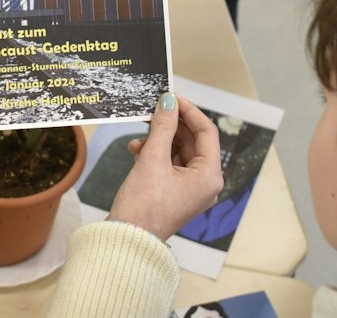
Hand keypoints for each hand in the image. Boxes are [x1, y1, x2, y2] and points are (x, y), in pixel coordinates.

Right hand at [106, 93, 224, 239]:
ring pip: (179, 151)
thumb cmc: (144, 204)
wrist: (127, 239)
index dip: (188, 111)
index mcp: (209, 176)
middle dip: (170, 125)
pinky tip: (136, 150)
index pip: (206, 132)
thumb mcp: (153, 159)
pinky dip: (155, 154)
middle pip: (192, 141)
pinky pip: (169, 164)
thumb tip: (168, 101)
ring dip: (159, 140)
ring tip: (139, 136)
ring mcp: (191, 189)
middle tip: (152, 110)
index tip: (170, 96)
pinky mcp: (175, 192)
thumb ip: (162, 127)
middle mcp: (205, 182)